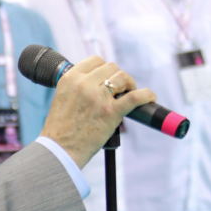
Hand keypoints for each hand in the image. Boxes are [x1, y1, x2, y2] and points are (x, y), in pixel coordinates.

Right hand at [40, 56, 154, 164]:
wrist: (60, 149)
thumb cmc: (61, 128)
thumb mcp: (62, 97)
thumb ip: (78, 87)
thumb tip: (100, 83)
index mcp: (70, 78)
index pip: (95, 61)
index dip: (105, 69)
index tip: (108, 79)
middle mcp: (84, 84)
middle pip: (111, 67)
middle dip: (118, 77)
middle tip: (119, 91)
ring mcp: (98, 97)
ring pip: (123, 77)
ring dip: (129, 85)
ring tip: (128, 95)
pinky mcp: (111, 112)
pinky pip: (135, 97)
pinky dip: (146, 96)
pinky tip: (150, 98)